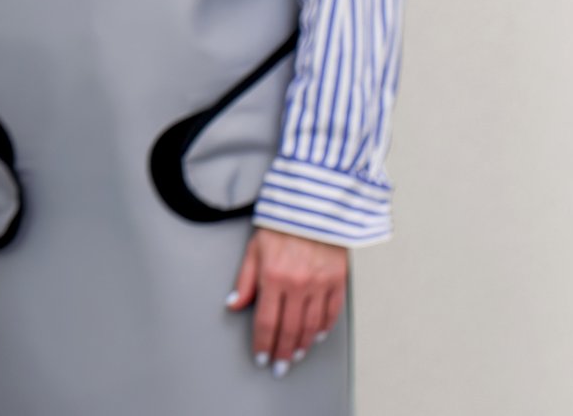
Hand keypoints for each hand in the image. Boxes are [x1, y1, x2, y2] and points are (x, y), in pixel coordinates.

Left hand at [227, 228, 348, 377]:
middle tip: (279, 367)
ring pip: (312, 325)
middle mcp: (297, 283)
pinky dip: (324, 327)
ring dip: (303, 345)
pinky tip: (317, 335)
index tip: (261, 357)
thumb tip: (234, 304)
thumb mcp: (254, 248)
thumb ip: (244, 280)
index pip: (266, 321)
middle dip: (283, 352)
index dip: (263, 343)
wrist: (314, 205)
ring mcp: (320, 283)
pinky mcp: (338, 280)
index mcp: (273, 276)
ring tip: (296, 355)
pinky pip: (332, 312)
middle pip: (290, 329)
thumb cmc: (281, 224)